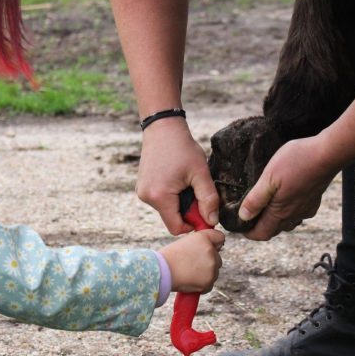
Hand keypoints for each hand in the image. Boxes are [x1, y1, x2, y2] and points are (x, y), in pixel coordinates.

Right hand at [137, 117, 219, 233]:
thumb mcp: (200, 172)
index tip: (205, 210)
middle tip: (196, 190)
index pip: (176, 227)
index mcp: (159, 197)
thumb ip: (208, 199)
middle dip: (188, 210)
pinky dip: (172, 196)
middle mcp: (146, 197)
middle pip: (172, 218)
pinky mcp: (142, 187)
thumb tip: (212, 222)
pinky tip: (177, 178)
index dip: (194, 224)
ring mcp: (142, 192)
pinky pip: (161, 200)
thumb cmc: (182, 147)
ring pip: (167, 209)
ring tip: (186, 181)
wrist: (163, 128)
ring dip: (180, 202)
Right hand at [159, 229, 224, 292]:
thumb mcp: (185, 242)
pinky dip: (201, 285)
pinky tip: (189, 281)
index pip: (220, 237)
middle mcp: (210, 251)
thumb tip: (212, 250)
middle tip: (192, 264)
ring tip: (188, 273)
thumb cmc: (169, 257)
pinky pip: (209, 284)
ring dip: (205, 274)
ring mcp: (211, 267)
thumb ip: (200, 244)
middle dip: (208, 262)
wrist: (161, 272)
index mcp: (204, 238)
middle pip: (217, 258)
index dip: (215, 243)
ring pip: (214, 272)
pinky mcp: (209, 281)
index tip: (209, 248)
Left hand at [238, 135, 338, 240]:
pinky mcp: (314, 200)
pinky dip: (288, 212)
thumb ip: (255, 199)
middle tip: (249, 214)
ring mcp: (306, 209)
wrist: (327, 154)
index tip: (240, 227)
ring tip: (264, 206)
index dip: (249, 233)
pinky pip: (299, 214)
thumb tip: (243, 217)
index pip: (262, 234)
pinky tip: (285, 199)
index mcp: (280, 212)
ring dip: (275, 220)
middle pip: (274, 230)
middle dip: (260, 227)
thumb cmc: (296, 162)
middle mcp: (294, 215)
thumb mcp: (268, 178)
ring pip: (287, 223)